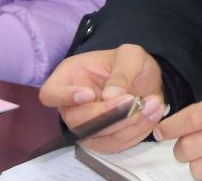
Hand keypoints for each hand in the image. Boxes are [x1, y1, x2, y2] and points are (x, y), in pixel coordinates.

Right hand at [38, 44, 166, 152]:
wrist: (145, 81)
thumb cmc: (130, 64)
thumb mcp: (131, 55)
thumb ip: (122, 72)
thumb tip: (110, 96)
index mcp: (69, 77)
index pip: (50, 93)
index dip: (64, 97)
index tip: (89, 93)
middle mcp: (72, 105)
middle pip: (76, 120)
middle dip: (108, 113)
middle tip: (134, 100)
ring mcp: (86, 125)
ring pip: (96, 136)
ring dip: (127, 124)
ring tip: (151, 104)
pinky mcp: (102, 140)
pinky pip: (114, 145)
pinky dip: (135, 132)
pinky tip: (151, 114)